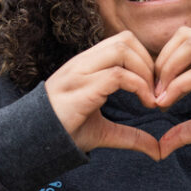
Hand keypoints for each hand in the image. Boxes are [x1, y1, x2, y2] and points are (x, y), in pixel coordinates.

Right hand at [45, 31, 159, 160]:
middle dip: (149, 62)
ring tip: (151, 97)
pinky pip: (117, 75)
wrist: (32, 143)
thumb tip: (158, 151)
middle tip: (157, 90)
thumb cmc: (65, 133)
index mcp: (87, 65)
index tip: (155, 86)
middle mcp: (83, 63)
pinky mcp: (80, 89)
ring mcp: (80, 73)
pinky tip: (145, 103)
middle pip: (125, 39)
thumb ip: (130, 136)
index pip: (122, 41)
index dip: (145, 59)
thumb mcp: (104, 132)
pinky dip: (138, 86)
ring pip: (122, 50)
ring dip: (145, 72)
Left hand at [154, 27, 190, 159]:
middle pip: (184, 35)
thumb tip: (162, 145)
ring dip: (167, 70)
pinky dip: (179, 86)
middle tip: (152, 91)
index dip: (163, 59)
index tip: (154, 89)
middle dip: (161, 61)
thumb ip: (189, 129)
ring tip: (159, 98)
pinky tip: (169, 102)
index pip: (184, 38)